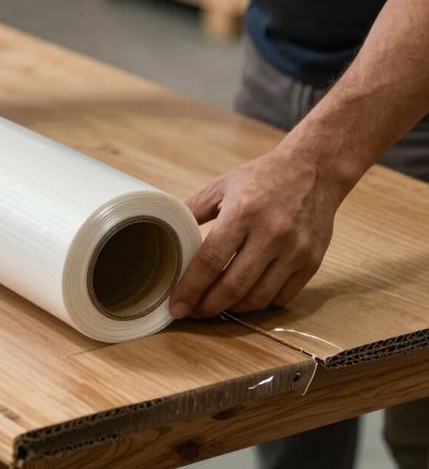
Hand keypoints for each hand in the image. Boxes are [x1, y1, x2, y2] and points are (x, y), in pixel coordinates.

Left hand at [169, 145, 343, 318]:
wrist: (315, 169)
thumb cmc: (263, 177)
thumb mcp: (222, 186)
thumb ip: (192, 211)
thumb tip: (166, 234)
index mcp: (243, 213)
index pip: (210, 261)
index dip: (190, 289)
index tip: (176, 307)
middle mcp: (271, 234)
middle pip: (234, 286)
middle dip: (208, 307)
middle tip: (192, 312)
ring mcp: (294, 250)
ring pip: (258, 298)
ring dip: (232, 309)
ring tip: (215, 306)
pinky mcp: (311, 262)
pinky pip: (282, 297)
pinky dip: (260, 304)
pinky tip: (245, 298)